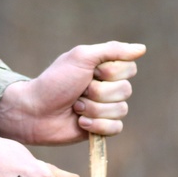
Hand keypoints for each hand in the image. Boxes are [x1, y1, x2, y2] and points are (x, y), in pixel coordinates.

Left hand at [0, 41, 145, 145]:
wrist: (35, 111)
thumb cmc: (54, 81)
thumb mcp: (81, 57)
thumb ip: (112, 51)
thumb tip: (142, 48)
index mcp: (104, 67)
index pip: (129, 69)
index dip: (110, 72)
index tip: (89, 72)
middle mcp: (107, 87)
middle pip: (126, 90)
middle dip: (98, 92)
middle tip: (78, 91)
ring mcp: (105, 108)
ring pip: (121, 110)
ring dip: (94, 109)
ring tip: (75, 107)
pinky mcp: (101, 128)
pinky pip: (116, 128)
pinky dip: (96, 126)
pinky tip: (80, 122)